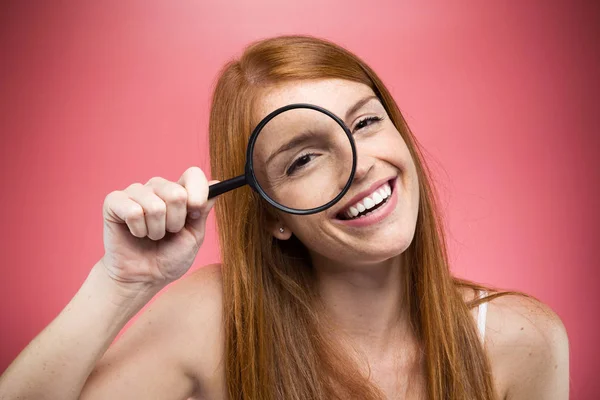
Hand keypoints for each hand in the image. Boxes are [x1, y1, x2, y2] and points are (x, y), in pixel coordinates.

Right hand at [100, 166, 216, 289]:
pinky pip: (133, 211)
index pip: (193, 174)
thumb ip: (203, 210)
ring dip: (156, 230)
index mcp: (179, 192)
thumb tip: (215, 183)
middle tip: (168, 232)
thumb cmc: (169, 257)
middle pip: (176, 193)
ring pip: (155, 206)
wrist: (143, 278)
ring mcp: (135, 192)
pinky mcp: (114, 202)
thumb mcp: (194, 235)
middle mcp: (157, 187)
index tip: (195, 213)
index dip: (198, 193)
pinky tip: (136, 233)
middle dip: (176, 222)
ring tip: (151, 236)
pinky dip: (138, 230)